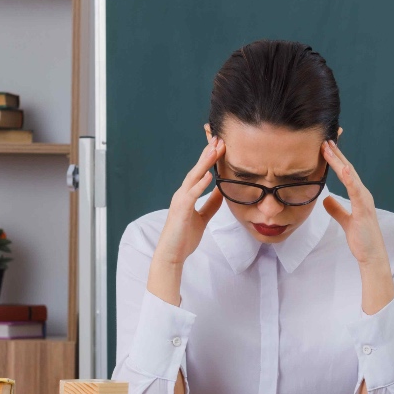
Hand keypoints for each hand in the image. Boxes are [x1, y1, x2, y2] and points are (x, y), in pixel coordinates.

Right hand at [147, 138, 224, 305]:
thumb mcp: (203, 217)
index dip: (209, 159)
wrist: (172, 254)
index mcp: (188, 195)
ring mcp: (180, 201)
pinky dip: (200, 185)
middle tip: (219, 139)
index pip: (200, 173)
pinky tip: (208, 176)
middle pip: (197, 170)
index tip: (220, 146)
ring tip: (214, 150)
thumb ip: (211, 204)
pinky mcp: (180, 210)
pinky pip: (191, 195)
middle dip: (208, 154)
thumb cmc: (185, 237)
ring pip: (193, 178)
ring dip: (204, 163)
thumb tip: (221, 191)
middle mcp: (182, 194)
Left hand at [322, 140, 393, 314]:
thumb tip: (326, 199)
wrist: (372, 256)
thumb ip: (337, 209)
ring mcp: (364, 200)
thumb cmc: (362, 239)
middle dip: (336, 152)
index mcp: (358, 195)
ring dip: (339, 160)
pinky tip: (342, 167)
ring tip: (328, 146)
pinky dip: (349, 178)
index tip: (324, 144)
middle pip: (347, 169)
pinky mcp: (364, 209)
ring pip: (350, 175)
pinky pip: (356, 191)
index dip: (335, 158)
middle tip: (324, 137)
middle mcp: (362, 194)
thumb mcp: (345, 221)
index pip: (344, 172)